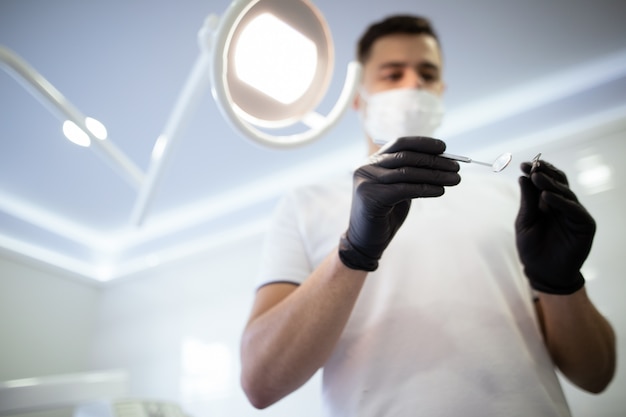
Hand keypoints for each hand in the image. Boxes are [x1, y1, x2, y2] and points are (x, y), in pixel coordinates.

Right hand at [338, 136, 460, 270]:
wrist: (365, 241)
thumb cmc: (385, 215)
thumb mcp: (398, 189)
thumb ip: (411, 174)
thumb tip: (442, 160)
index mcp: (372, 161)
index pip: (400, 144)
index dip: (423, 144)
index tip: (444, 147)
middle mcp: (366, 168)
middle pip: (406, 156)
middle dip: (434, 160)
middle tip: (456, 167)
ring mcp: (366, 182)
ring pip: (407, 172)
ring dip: (435, 175)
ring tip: (454, 179)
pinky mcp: (371, 197)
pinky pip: (405, 189)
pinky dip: (426, 189)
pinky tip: (440, 191)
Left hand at [515, 159, 595, 293]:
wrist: (543, 273)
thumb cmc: (532, 248)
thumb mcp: (525, 222)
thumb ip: (527, 201)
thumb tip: (524, 176)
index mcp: (547, 203)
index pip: (544, 181)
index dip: (536, 172)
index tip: (523, 164)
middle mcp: (562, 205)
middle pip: (557, 182)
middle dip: (544, 173)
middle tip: (532, 166)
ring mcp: (574, 213)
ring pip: (565, 192)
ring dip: (551, 183)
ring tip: (537, 177)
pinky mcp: (584, 224)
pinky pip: (574, 209)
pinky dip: (561, 202)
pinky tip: (547, 196)